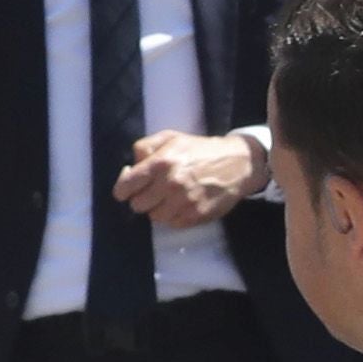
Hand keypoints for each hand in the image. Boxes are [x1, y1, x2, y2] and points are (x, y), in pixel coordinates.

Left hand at [113, 128, 262, 229]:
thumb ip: (145, 148)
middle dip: (143, 198)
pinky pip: (173, 223)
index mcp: (160, 163)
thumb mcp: (171, 137)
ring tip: (170, 198)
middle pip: (137, 205)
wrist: (239, 164)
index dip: (123, 189)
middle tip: (154, 191)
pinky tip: (183, 204)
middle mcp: (170, 184)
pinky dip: (174, 216)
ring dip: (159, 209)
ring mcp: (184, 202)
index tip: (129, 189)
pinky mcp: (196, 215)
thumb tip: (130, 168)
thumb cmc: (201, 150)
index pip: (125, 187)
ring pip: (154, 217)